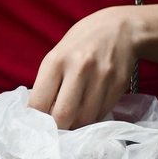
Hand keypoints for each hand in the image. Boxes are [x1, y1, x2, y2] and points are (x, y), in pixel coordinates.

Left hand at [28, 6, 138, 129]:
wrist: (122, 28)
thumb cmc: (83, 42)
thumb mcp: (58, 54)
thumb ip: (50, 83)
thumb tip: (42, 115)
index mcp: (57, 60)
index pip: (39, 103)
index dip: (35, 120)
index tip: (36, 125)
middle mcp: (80, 69)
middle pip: (63, 115)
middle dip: (57, 128)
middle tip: (55, 130)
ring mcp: (102, 77)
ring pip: (85, 118)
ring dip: (76, 125)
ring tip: (73, 120)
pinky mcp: (118, 85)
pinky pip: (102, 113)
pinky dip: (93, 117)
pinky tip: (90, 110)